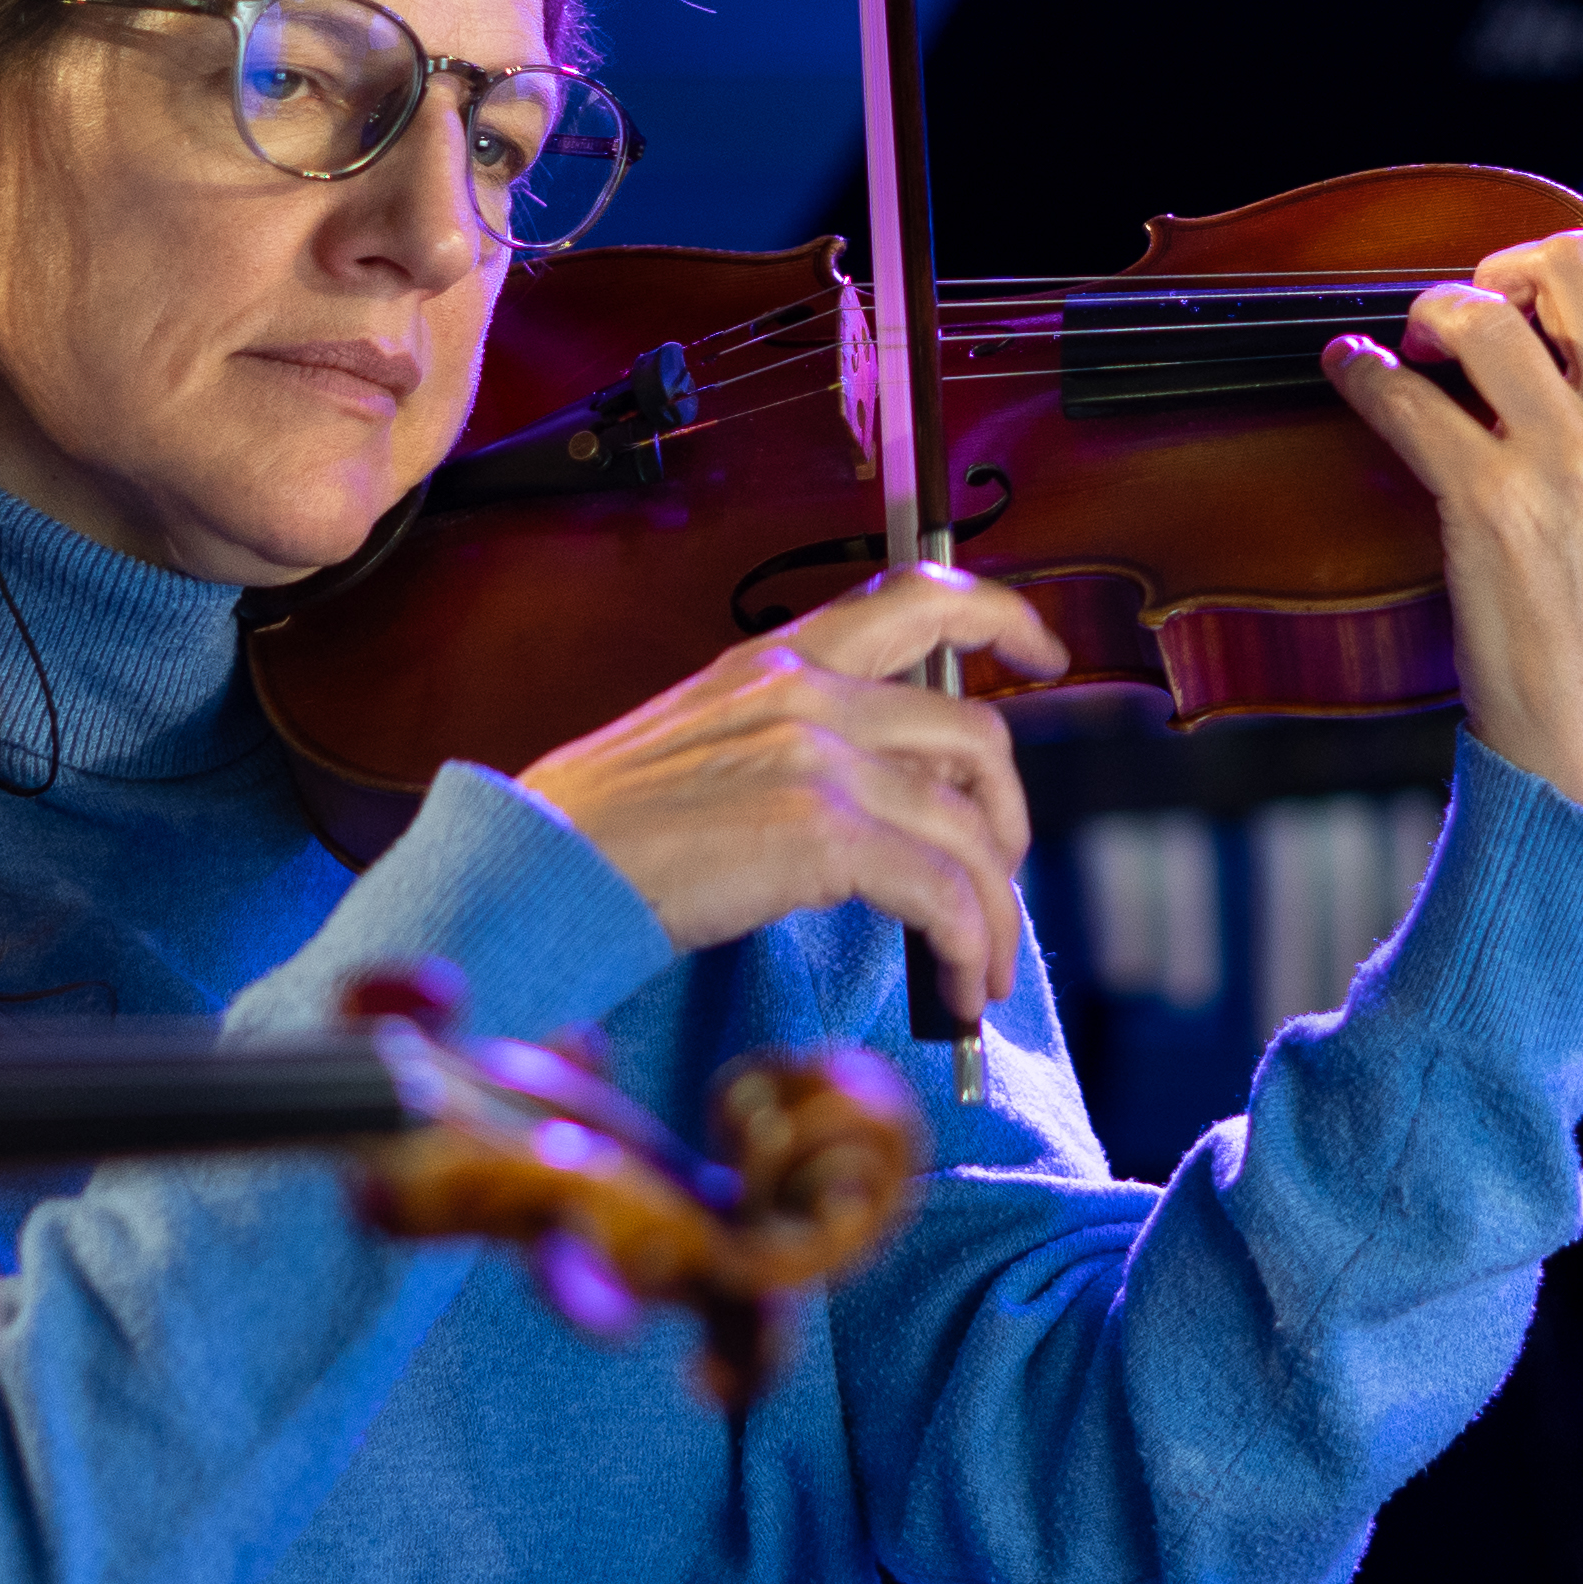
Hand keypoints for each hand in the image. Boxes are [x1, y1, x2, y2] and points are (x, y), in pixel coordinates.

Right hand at [517, 567, 1066, 1024]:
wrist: (539, 864)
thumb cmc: (603, 827)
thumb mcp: (700, 741)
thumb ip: (789, 741)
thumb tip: (875, 803)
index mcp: (777, 661)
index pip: (916, 598)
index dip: (1001, 617)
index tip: (1044, 651)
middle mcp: (808, 692)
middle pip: (976, 733)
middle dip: (1009, 816)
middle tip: (999, 875)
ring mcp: (819, 757)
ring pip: (971, 827)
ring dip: (996, 910)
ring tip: (982, 966)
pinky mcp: (821, 832)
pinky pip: (942, 891)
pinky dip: (968, 945)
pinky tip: (957, 985)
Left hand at [1320, 201, 1582, 829]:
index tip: (1579, 242)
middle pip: (1573, 259)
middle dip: (1511, 264)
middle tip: (1483, 307)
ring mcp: (1565, 460)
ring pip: (1485, 313)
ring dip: (1434, 311)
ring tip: (1422, 347)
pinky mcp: (1486, 503)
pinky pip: (1407, 398)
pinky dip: (1363, 374)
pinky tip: (1353, 374)